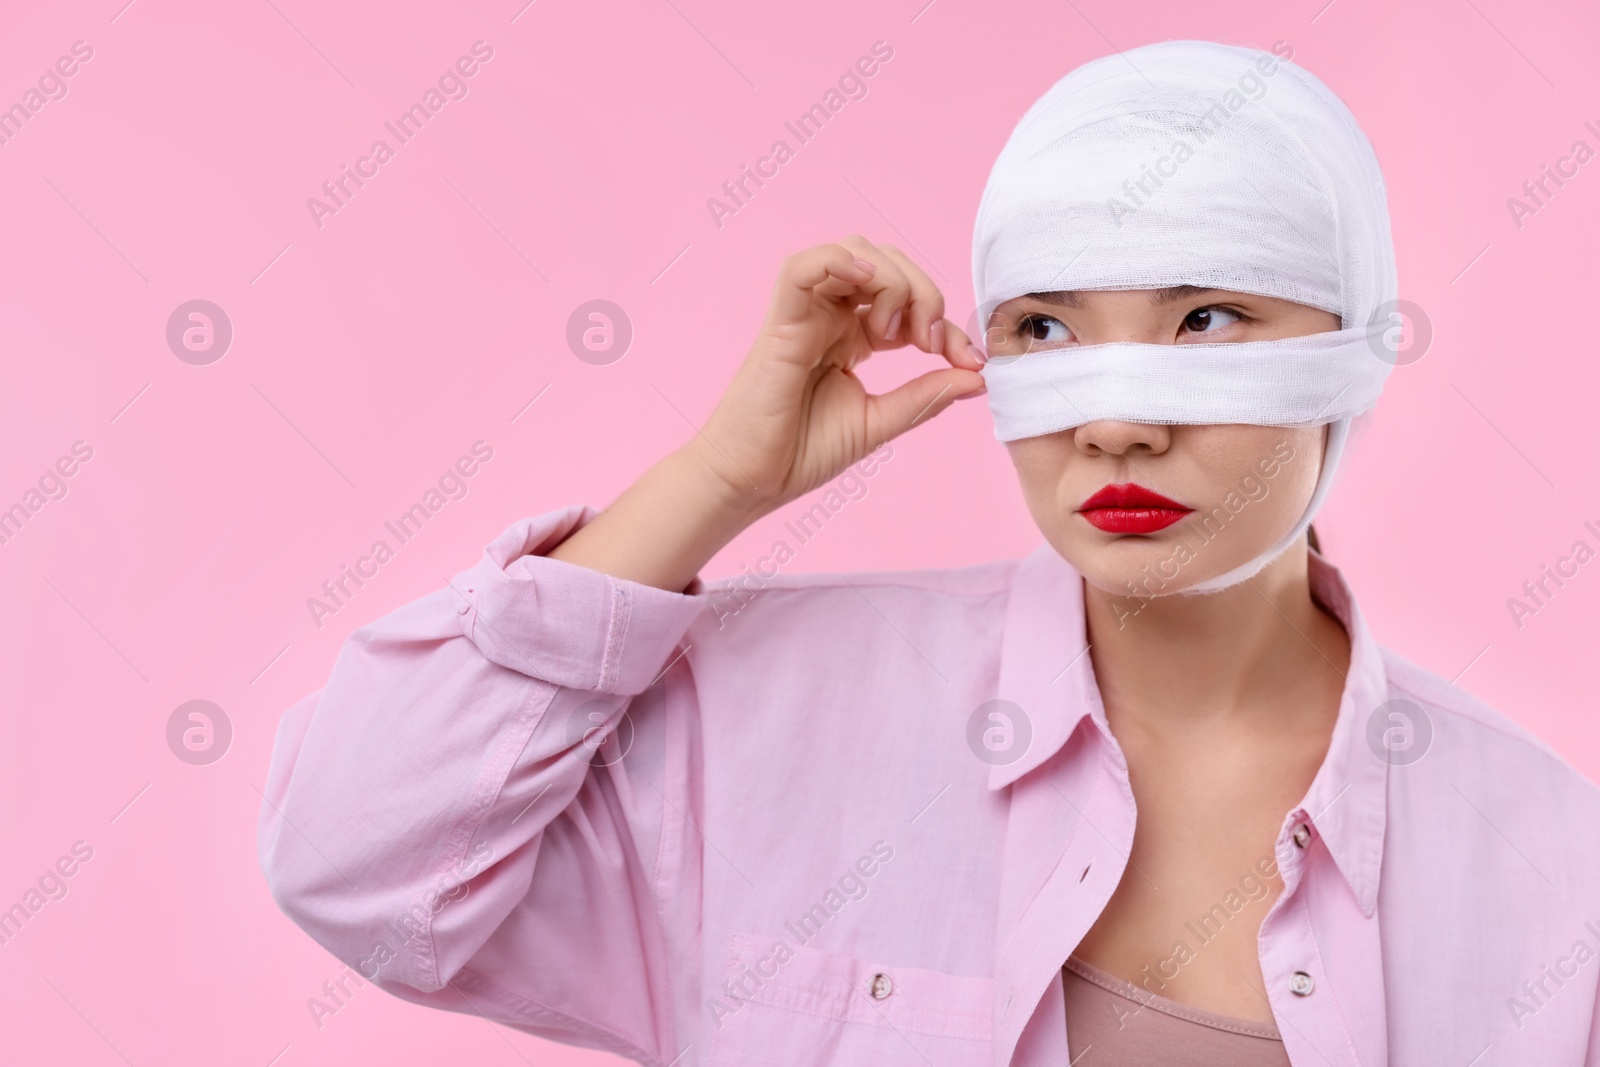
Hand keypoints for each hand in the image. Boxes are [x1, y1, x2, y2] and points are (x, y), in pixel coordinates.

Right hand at [687, 236, 986, 519]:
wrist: (751, 483)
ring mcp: (805, 316)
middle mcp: (830, 317)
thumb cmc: (801, 453)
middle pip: (888, 264)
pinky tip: (866, 280)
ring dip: (891, 280)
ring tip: (895, 331)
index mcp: (853, 338)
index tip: (972, 363)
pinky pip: (802, 269)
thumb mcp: (880, 422)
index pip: (910, 304)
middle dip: (925, 293)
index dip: (949, 325)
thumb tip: (978, 377)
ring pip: (854, 253)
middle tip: (931, 342)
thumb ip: (925, 396)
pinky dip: (836, 260)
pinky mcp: (781, 325)